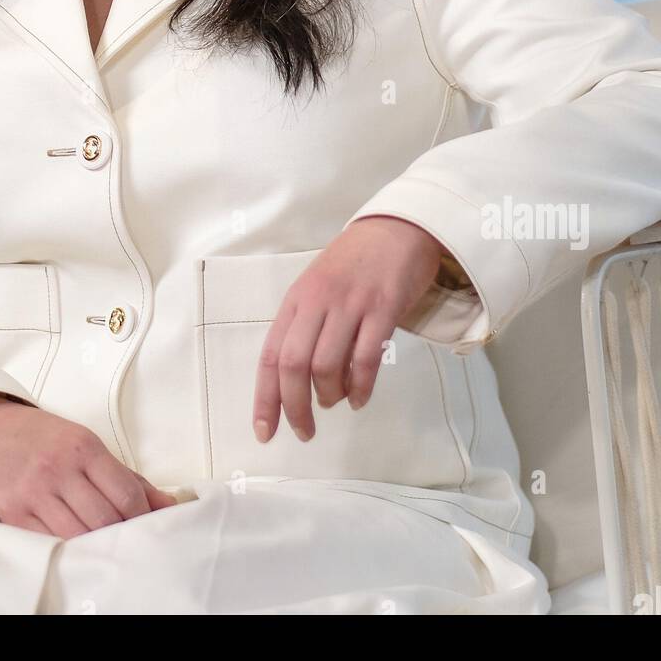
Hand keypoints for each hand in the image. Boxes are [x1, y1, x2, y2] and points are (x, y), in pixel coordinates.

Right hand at [0, 392, 179, 537]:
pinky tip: (75, 547)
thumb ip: (126, 476)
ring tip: (103, 545)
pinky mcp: (12, 513)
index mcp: (83, 446)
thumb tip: (168, 504)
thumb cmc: (42, 436)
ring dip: (96, 545)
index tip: (149, 526)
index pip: (125, 492)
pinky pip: (47, 542)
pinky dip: (66, 548)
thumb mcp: (86, 443)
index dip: (143, 516)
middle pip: (104, 518)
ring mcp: (33, 492)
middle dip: (122, 535)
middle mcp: (59, 468)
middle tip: (128, 541)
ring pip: (78, 535)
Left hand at [251, 216, 452, 443]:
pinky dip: (360, 387)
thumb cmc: (354, 264)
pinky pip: (366, 358)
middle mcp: (317, 301)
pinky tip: (359, 398)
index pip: (270, 355)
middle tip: (305, 431)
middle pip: (293, 364)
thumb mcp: (317, 289)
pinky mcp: (383, 307)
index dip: (265, 398)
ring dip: (329, 395)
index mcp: (296, 299)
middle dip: (295, 406)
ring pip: (327, 364)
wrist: (396, 228)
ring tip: (336, 401)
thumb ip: (304, 327)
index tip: (265, 432)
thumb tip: (295, 382)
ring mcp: (350, 303)